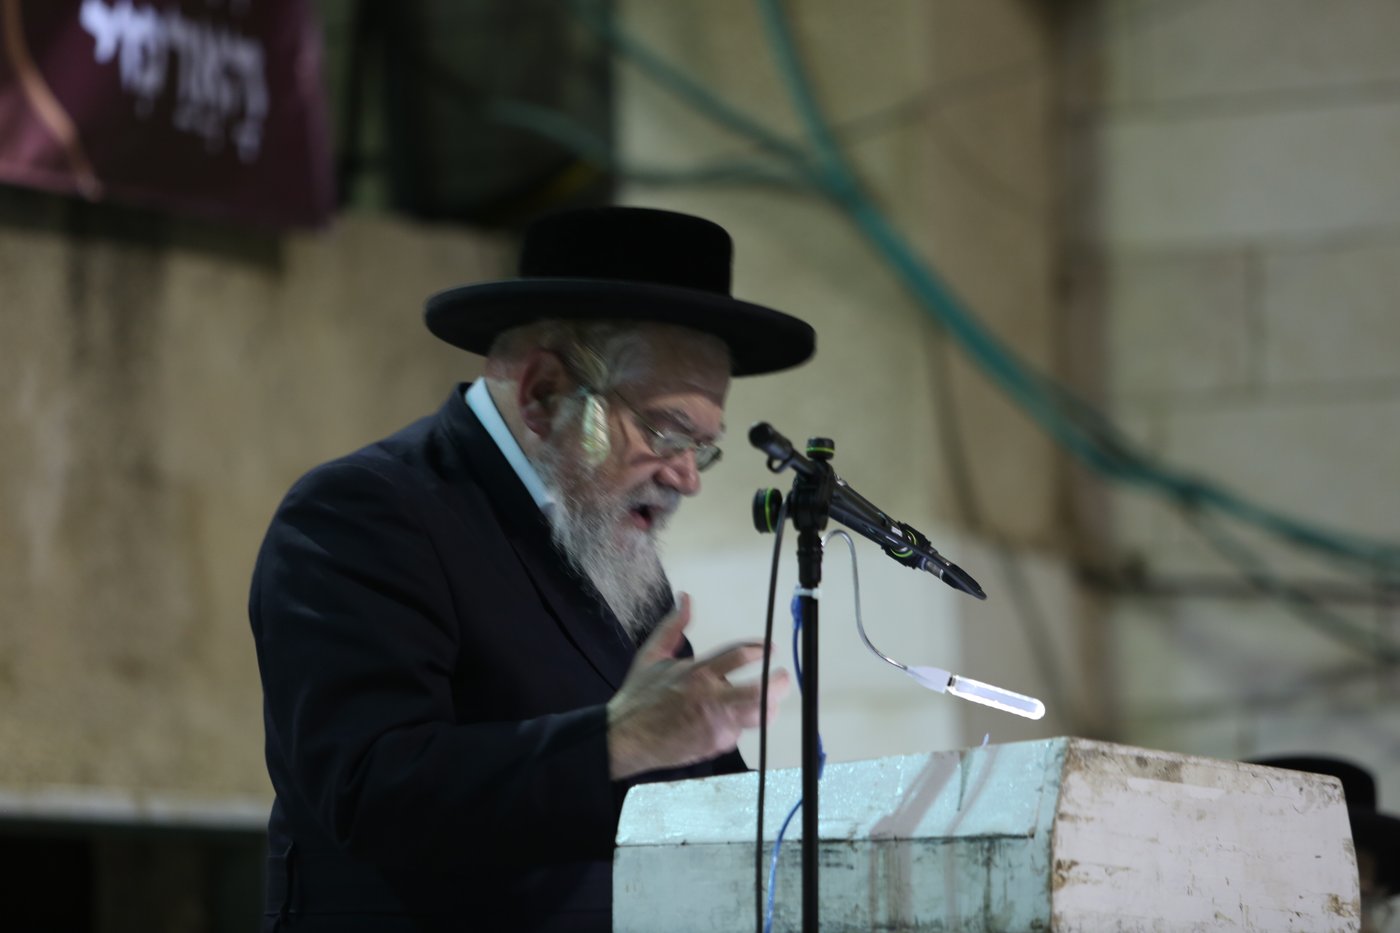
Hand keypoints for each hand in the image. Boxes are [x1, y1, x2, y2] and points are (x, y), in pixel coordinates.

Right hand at [607, 593, 790, 779]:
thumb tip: (685, 597)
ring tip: (771, 701)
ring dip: (768, 707)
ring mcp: (715, 724)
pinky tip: (730, 719)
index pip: (739, 655)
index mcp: (697, 672)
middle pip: (759, 692)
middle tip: (784, 677)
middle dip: (778, 684)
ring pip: (756, 716)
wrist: (626, 738)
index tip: (770, 649)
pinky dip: (737, 724)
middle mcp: (710, 698)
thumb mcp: (651, 655)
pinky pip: (737, 732)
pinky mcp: (714, 745)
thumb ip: (673, 627)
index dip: (759, 649)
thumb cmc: (639, 696)